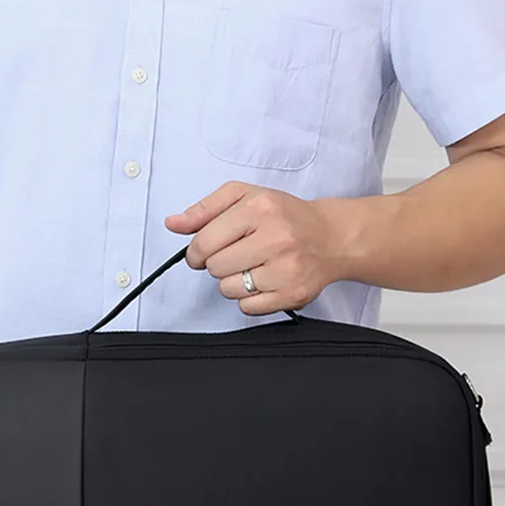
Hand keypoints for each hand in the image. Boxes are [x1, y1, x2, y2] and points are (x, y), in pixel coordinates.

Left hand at [165, 182, 348, 315]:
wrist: (331, 237)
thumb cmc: (285, 216)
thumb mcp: (244, 197)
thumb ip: (204, 209)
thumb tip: (173, 224)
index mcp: (259, 209)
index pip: (205, 242)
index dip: (196, 252)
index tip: (203, 252)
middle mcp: (275, 238)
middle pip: (215, 268)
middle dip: (218, 264)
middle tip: (236, 255)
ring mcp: (285, 269)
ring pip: (229, 290)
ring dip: (233, 282)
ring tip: (252, 267)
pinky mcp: (292, 294)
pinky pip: (248, 308)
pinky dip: (249, 298)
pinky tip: (263, 281)